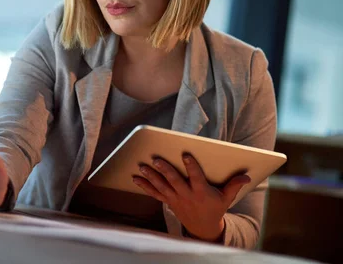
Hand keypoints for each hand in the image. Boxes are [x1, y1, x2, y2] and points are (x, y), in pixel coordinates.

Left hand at [132, 154, 249, 241]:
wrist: (203, 227)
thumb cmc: (215, 208)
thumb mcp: (226, 198)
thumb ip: (234, 186)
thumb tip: (246, 176)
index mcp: (201, 192)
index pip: (196, 177)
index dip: (191, 166)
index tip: (185, 155)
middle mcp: (187, 196)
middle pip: (175, 181)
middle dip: (165, 170)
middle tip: (156, 160)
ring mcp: (176, 199)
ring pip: (162, 187)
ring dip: (151, 177)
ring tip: (142, 166)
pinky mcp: (168, 201)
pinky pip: (155, 193)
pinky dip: (145, 186)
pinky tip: (135, 178)